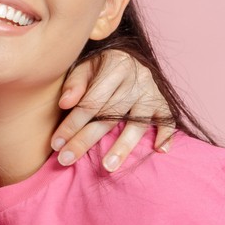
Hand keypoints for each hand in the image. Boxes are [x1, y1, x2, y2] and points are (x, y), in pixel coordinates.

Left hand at [49, 50, 174, 170]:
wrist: (131, 57)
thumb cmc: (102, 66)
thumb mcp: (86, 66)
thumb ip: (75, 83)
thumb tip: (65, 103)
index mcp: (115, 66)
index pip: (90, 101)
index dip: (72, 124)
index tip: (56, 144)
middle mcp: (137, 78)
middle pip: (109, 115)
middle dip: (86, 139)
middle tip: (67, 160)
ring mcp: (153, 91)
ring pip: (137, 123)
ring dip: (123, 146)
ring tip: (108, 167)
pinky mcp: (165, 101)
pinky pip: (168, 120)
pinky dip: (166, 135)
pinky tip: (159, 151)